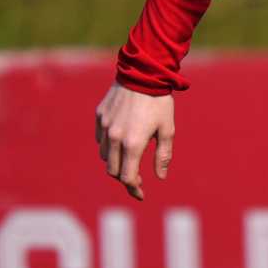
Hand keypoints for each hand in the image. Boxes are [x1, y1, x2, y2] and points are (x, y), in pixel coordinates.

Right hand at [95, 84, 175, 200]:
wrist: (143, 73)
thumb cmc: (160, 102)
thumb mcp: (168, 129)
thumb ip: (163, 155)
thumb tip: (160, 177)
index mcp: (133, 143)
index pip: (127, 177)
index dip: (134, 189)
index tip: (141, 193)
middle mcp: (114, 138)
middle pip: (113, 170)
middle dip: (125, 178)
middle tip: (137, 178)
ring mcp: (104, 127)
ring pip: (105, 156)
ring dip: (116, 162)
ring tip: (130, 159)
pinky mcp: (99, 117)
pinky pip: (100, 139)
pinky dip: (109, 146)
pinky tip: (121, 141)